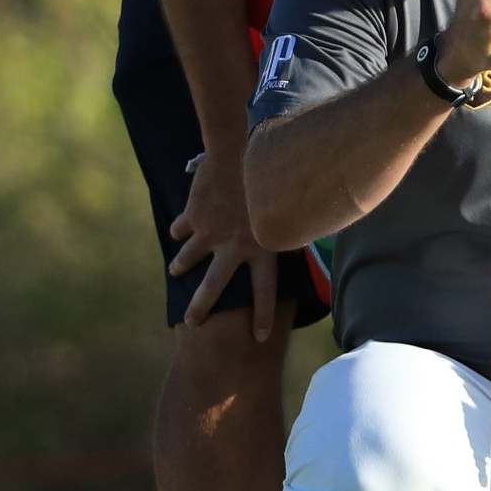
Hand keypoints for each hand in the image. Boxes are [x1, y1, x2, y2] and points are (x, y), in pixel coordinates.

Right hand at [168, 145, 278, 339]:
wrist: (239, 153)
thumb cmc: (273, 175)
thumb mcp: (287, 204)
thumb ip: (291, 220)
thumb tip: (314, 221)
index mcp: (262, 247)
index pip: (265, 292)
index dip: (264, 316)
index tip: (261, 337)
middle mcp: (233, 247)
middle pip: (214, 288)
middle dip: (200, 306)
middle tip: (192, 322)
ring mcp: (210, 234)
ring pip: (188, 258)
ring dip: (181, 265)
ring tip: (176, 271)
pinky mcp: (193, 218)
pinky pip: (181, 229)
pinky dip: (179, 230)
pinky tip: (178, 232)